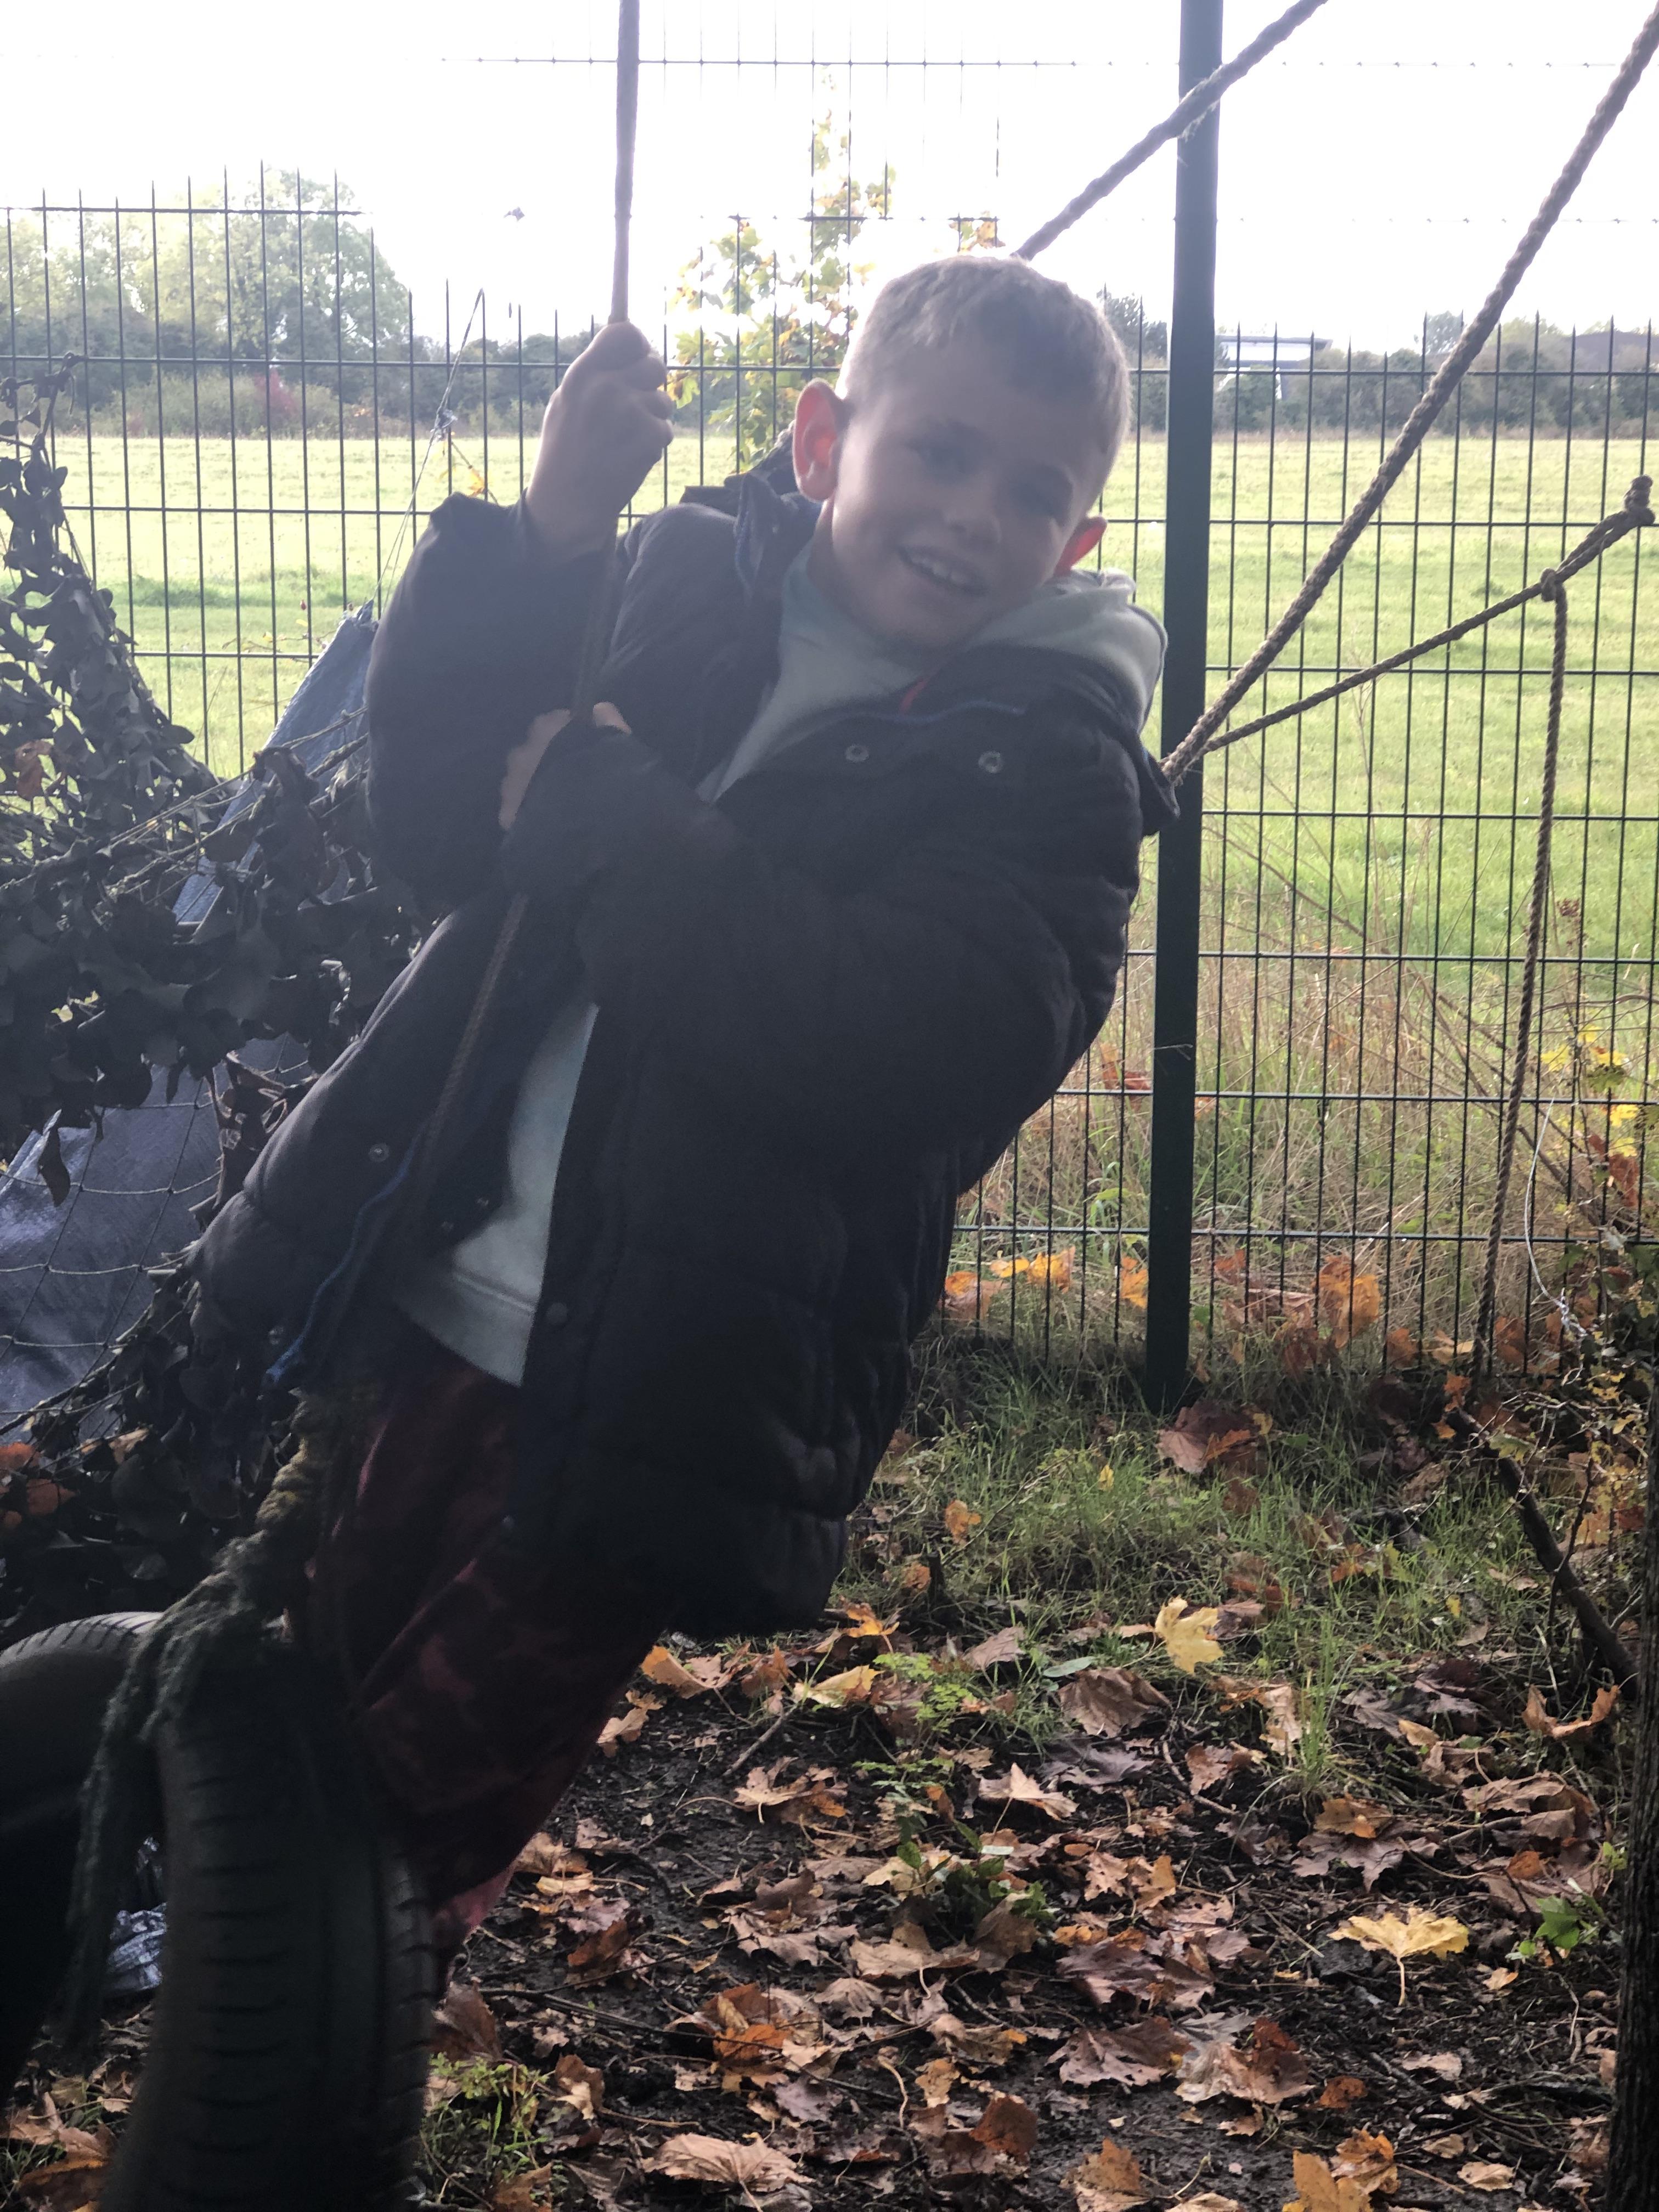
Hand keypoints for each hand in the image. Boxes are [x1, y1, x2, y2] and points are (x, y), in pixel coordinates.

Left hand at [499, 702, 630, 829]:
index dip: (569, 733)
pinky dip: (527, 815)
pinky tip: (544, 826)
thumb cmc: (603, 775)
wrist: (583, 820)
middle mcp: (522, 751)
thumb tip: (599, 709)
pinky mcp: (507, 813)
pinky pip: (515, 811)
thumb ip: (608, 723)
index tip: (583, 746)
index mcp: (545, 728)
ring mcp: (511, 783)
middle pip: (533, 752)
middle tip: (570, 779)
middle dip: (547, 761)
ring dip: (535, 787)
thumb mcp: (617, 744)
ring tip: (557, 805)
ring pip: (521, 781)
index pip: (554, 721)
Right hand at [524, 322, 673, 559]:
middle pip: (654, 364)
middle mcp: (606, 387)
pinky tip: (630, 456)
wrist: (566, 505)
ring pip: (663, 400)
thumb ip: (594, 374)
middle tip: (635, 406)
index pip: (625, 333)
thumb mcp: (565, 403)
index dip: (638, 343)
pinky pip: (665, 429)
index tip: (639, 355)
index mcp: (582, 374)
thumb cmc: (564, 454)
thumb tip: (628, 347)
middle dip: (650, 384)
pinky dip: (653, 444)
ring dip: (652, 418)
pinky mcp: (648, 437)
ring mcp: (629, 412)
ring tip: (625, 439)